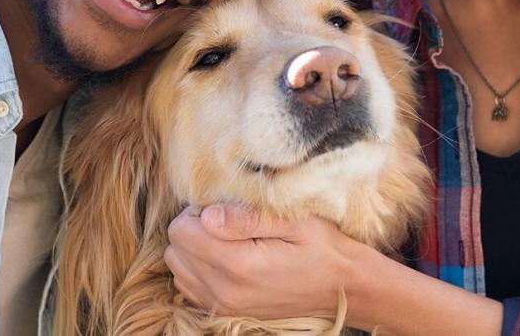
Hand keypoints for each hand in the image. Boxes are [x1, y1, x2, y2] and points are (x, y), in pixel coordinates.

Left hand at [164, 204, 362, 320]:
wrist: (344, 287)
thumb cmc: (322, 247)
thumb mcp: (294, 222)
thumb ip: (247, 218)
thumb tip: (207, 215)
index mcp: (240, 264)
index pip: (181, 231)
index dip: (197, 211)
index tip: (222, 207)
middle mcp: (226, 290)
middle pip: (175, 250)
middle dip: (192, 229)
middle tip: (224, 221)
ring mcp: (225, 306)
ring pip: (178, 269)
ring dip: (193, 250)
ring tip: (225, 239)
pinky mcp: (228, 312)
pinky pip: (189, 287)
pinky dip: (198, 269)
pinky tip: (223, 257)